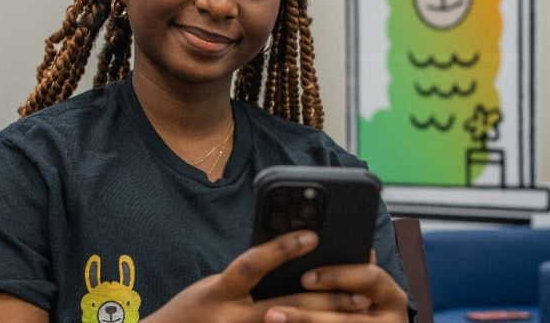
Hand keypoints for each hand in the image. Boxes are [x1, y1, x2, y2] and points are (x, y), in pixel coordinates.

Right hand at [143, 231, 388, 322]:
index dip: (282, 248)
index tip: (313, 235)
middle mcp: (232, 319)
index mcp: (219, 293)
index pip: (253, 264)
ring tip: (356, 311)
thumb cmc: (191, 312)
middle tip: (359, 290)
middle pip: (287, 305)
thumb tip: (285, 260)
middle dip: (326, 297)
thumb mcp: (213, 287)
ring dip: (326, 319)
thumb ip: (246, 278)